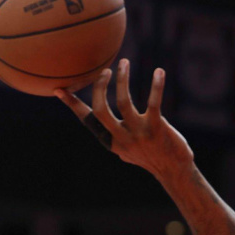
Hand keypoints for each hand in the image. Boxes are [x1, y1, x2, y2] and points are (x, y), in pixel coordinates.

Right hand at [55, 59, 193, 185]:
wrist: (176, 171)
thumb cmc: (153, 156)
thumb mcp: (129, 149)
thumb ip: (117, 135)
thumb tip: (103, 122)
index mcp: (111, 142)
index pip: (88, 121)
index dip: (73, 105)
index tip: (58, 89)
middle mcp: (122, 138)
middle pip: (100, 110)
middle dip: (100, 87)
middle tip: (105, 70)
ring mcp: (139, 134)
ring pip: (123, 102)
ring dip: (122, 79)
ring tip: (124, 62)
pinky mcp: (157, 129)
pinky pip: (154, 103)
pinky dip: (156, 85)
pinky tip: (159, 72)